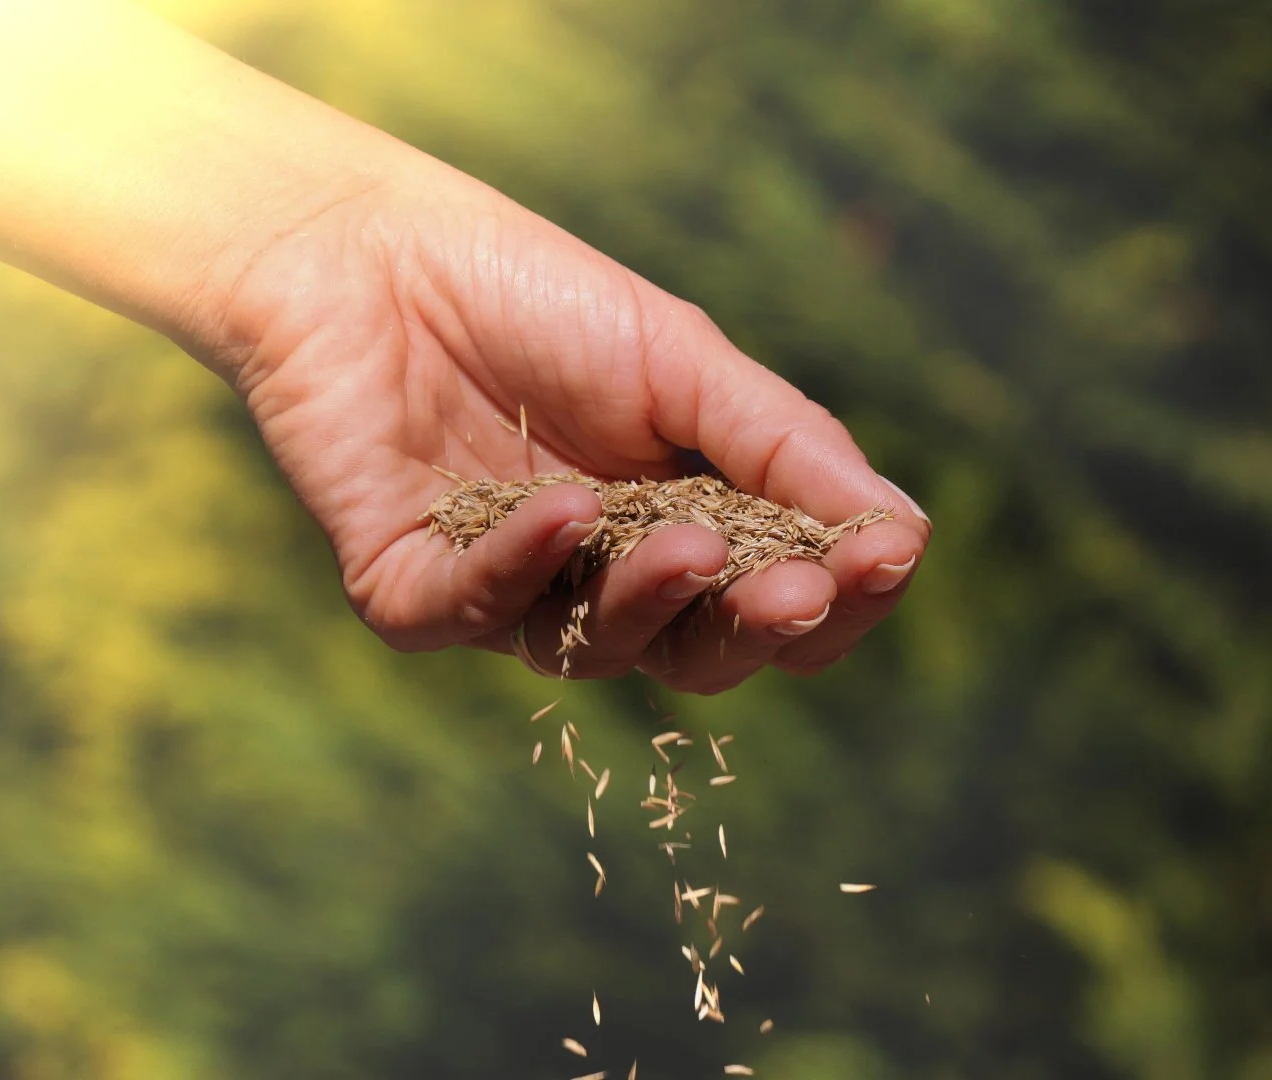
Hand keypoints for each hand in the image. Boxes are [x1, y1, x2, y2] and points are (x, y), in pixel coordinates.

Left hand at [202, 172, 929, 692]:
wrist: (366, 245)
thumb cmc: (537, 297)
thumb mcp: (686, 360)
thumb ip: (788, 447)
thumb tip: (906, 537)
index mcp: (681, 526)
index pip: (773, 601)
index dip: (830, 599)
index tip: (879, 561)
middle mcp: (600, 579)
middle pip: (699, 652)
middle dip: (754, 626)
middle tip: (796, 590)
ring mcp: (507, 592)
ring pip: (596, 650)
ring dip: (650, 598)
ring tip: (686, 541)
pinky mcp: (410, 592)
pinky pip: (475, 614)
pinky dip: (521, 568)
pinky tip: (565, 510)